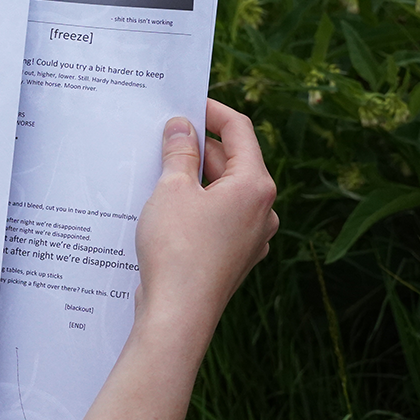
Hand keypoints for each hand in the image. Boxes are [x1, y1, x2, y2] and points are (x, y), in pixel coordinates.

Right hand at [0, 101, 277, 419]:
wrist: (178, 316)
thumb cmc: (177, 250)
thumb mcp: (171, 190)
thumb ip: (178, 153)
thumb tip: (181, 127)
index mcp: (255, 185)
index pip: (240, 130)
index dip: (211, 111)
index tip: (184, 103)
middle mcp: (263, 209)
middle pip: (232, 161)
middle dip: (197, 148)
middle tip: (160, 137)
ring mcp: (252, 237)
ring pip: (224, 192)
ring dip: (193, 179)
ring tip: (157, 172)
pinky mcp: (234, 257)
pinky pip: (217, 219)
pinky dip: (195, 206)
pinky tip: (164, 209)